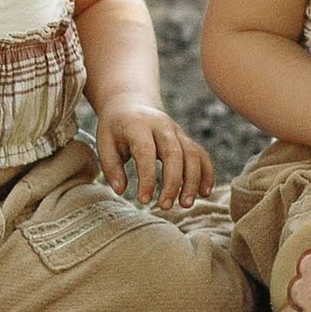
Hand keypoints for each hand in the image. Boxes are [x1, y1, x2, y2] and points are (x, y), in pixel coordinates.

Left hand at [94, 100, 214, 209]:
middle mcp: (162, 126)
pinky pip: (201, 155)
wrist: (131, 104)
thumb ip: (111, 167)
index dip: (147, 177)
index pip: (146, 152)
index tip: (143, 200)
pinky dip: (206, 173)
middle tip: (165, 206)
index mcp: (138, 126)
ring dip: (192, 181)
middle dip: (173, 182)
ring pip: (192, 154)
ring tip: (186, 204)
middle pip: (174, 153)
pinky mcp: (186, 139)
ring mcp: (177, 131)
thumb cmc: (115, 129)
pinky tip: (204, 193)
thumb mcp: (104, 143)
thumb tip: (121, 190)